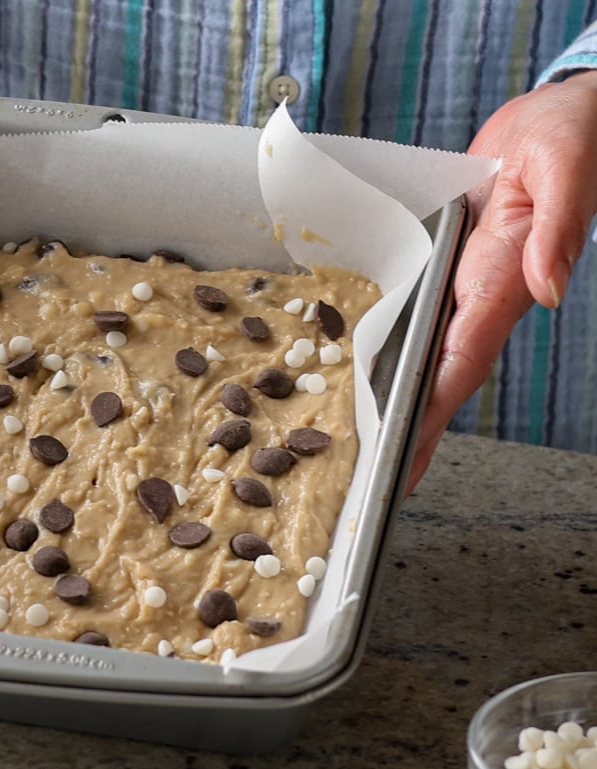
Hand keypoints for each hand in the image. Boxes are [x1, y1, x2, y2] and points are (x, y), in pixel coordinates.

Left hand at [407, 69, 596, 491]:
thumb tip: (550, 290)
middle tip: (377, 482)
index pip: (460, 361)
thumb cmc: (573, 136)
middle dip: (414, 430)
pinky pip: (421, 316)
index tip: (407, 458)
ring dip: (402, 398)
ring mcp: (466, 283)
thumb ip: (557, 228)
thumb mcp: (564, 170)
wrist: (564, 113)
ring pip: (428, 353)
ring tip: (369, 447)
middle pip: (440, 376)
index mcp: (501, 282)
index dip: (433, 412)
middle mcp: (481, 293)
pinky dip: (399, 348)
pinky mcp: (452, 264)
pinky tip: (374, 373)